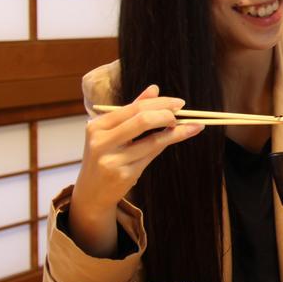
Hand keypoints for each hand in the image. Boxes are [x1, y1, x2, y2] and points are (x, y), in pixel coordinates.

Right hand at [69, 84, 203, 255]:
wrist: (91, 193)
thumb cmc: (105, 156)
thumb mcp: (112, 132)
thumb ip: (132, 110)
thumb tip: (154, 89)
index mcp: (97, 126)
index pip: (134, 108)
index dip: (160, 103)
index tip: (179, 103)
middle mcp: (102, 142)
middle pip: (143, 121)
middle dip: (167, 115)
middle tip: (183, 115)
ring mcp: (112, 160)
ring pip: (153, 141)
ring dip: (176, 132)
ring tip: (191, 126)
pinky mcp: (124, 175)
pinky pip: (152, 155)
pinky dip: (167, 144)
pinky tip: (176, 138)